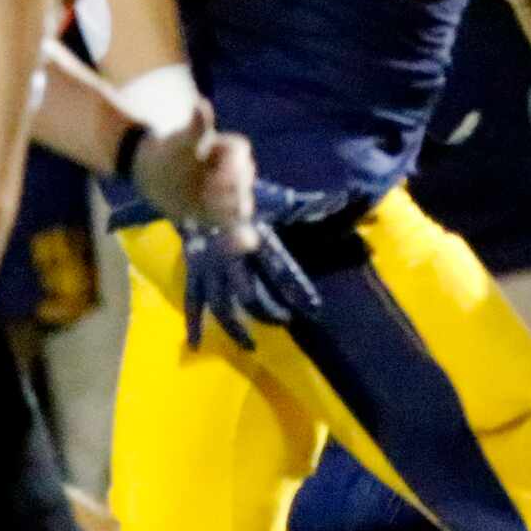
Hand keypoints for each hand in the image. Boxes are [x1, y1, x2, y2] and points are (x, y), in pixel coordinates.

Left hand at [130, 98, 259, 250]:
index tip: (211, 180)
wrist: (153, 175)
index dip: (230, 170)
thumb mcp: (179, 140)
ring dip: (231, 214)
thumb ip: (196, 127)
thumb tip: (202, 104)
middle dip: (228, 193)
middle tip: (205, 197)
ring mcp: (229, 194)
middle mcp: (235, 172)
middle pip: (243, 184)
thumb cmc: (168, 152)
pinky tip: (247, 242)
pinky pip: (238, 225)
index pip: (241, 159)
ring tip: (211, 215)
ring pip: (241, 205)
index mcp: (231, 150)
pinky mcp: (222, 213)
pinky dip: (242, 235)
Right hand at [179, 177, 329, 350]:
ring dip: (236, 328)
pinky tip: (196, 346)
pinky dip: (195, 322)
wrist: (192, 183)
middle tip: (286, 322)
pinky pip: (193, 299)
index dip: (297, 288)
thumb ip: (303, 203)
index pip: (280, 268)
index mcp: (254, 236)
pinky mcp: (193, 269)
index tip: (314, 308)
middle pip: (249, 296)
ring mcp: (208, 265)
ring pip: (221, 305)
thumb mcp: (273, 196)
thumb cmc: (237, 188)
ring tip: (250, 347)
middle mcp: (230, 255)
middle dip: (268, 312)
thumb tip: (337, 201)